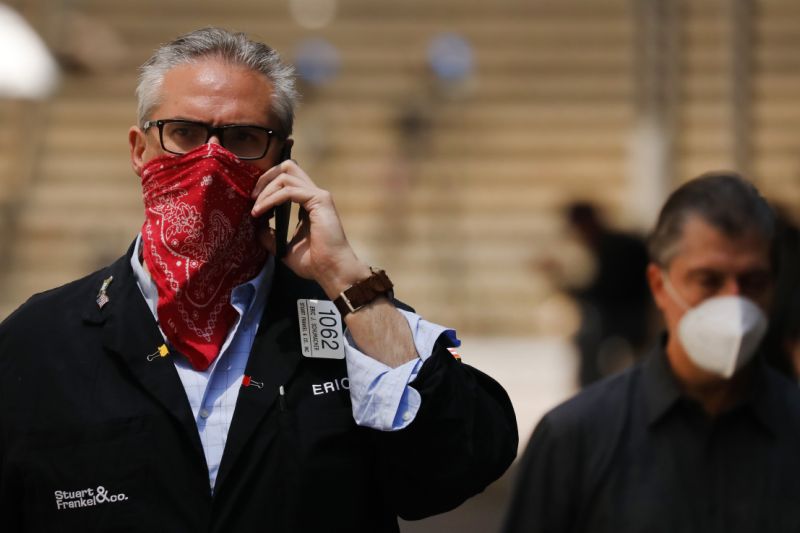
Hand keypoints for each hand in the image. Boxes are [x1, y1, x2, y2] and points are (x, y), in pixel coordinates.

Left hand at [250, 160, 369, 297]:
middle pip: (287, 166)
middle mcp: (314, 195)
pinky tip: (262, 211)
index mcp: (308, 203)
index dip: (268, 185)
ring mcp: (319, 196)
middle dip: (266, 177)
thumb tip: (256, 224)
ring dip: (266, 190)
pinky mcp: (320, 200)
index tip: (254, 204)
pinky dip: (271, 199)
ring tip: (256, 209)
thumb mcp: (283, 247)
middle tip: (253, 198)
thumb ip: (270, 235)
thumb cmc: (313, 262)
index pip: (287, 179)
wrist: (331, 270)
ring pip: (286, 174)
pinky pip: (289, 190)